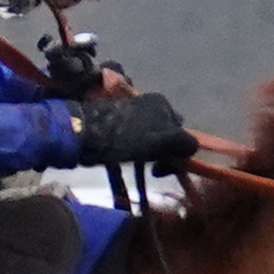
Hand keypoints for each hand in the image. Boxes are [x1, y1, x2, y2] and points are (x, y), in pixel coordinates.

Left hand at [71, 89, 197, 172]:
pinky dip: (136, 150)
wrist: (78, 133)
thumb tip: (194, 146)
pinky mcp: (117, 120)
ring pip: (152, 138)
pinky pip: (136, 138)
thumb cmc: (119, 137)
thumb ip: (179, 142)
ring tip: (139, 165)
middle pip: (167, 135)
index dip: (177, 154)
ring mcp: (132, 111)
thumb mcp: (156, 141)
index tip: (161, 170)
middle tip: (151, 170)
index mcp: (162, 104)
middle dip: (164, 154)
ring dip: (150, 154)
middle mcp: (150, 104)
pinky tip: (126, 158)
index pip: (182, 133)